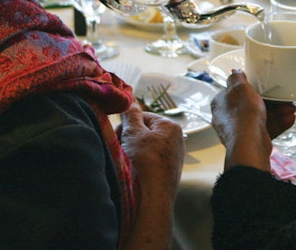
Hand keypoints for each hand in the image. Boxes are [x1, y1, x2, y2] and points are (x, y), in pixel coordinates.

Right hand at [119, 101, 183, 249]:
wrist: (153, 195)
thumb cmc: (144, 162)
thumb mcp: (133, 133)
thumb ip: (130, 114)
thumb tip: (129, 99)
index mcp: (170, 126)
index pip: (143, 117)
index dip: (127, 125)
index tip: (118, 136)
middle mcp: (177, 139)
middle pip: (145, 132)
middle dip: (130, 139)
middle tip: (120, 149)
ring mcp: (174, 156)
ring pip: (147, 147)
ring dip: (134, 152)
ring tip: (127, 162)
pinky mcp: (170, 171)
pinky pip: (152, 161)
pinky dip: (141, 164)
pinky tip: (135, 172)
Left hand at [211, 70, 294, 170]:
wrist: (249, 144)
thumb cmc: (242, 115)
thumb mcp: (240, 88)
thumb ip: (237, 78)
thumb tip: (234, 72)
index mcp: (221, 104)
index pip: (234, 92)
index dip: (249, 88)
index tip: (262, 86)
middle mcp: (228, 118)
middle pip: (251, 105)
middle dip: (269, 101)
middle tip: (282, 98)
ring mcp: (240, 131)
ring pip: (261, 118)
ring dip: (277, 112)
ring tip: (291, 108)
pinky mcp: (252, 141)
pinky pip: (266, 129)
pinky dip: (278, 123)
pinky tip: (290, 119)